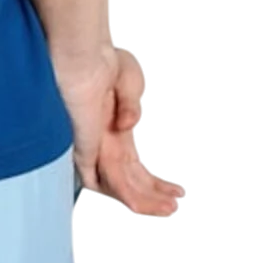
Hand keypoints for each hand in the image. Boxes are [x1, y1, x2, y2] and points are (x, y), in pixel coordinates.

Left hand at [52, 43, 184, 217]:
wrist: (86, 55)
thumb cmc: (102, 59)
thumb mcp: (130, 81)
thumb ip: (131, 106)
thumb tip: (127, 125)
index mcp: (114, 128)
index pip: (133, 166)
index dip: (152, 182)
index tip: (175, 192)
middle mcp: (104, 142)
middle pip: (129, 181)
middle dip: (153, 196)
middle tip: (172, 205)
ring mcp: (95, 147)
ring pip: (120, 186)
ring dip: (145, 200)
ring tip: (168, 208)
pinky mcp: (86, 149)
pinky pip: (104, 180)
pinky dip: (125, 195)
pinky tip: (140, 204)